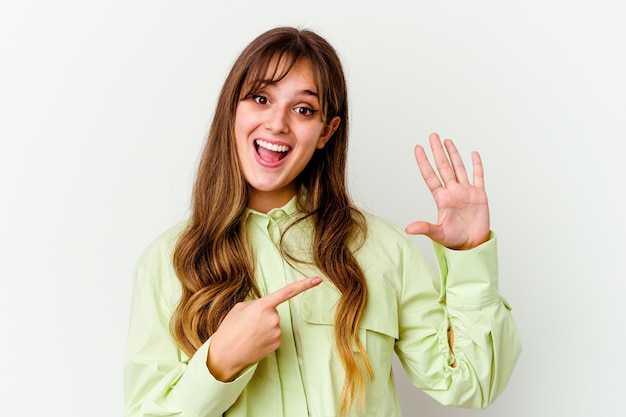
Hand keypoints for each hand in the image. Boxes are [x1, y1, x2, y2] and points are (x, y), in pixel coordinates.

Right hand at [206, 277, 322, 380]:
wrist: (225, 355)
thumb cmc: (229, 329)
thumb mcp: (239, 308)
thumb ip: (256, 304)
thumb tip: (266, 308)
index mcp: (263, 305)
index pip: (287, 292)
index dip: (304, 285)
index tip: (318, 280)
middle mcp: (273, 318)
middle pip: (273, 312)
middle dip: (263, 316)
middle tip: (248, 324)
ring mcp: (276, 332)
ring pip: (274, 325)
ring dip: (264, 328)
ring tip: (248, 334)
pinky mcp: (277, 344)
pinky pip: (274, 336)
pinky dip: (266, 338)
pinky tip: (254, 342)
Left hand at [405, 133, 489, 249]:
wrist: (472, 245)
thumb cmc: (454, 241)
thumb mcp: (438, 233)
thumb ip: (425, 228)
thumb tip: (408, 229)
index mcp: (442, 198)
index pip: (430, 176)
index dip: (424, 162)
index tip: (418, 148)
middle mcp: (452, 192)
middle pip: (444, 167)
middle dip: (438, 151)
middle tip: (432, 136)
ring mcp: (466, 192)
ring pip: (458, 168)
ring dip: (453, 154)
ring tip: (447, 141)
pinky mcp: (479, 195)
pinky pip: (478, 177)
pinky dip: (477, 165)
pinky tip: (473, 154)